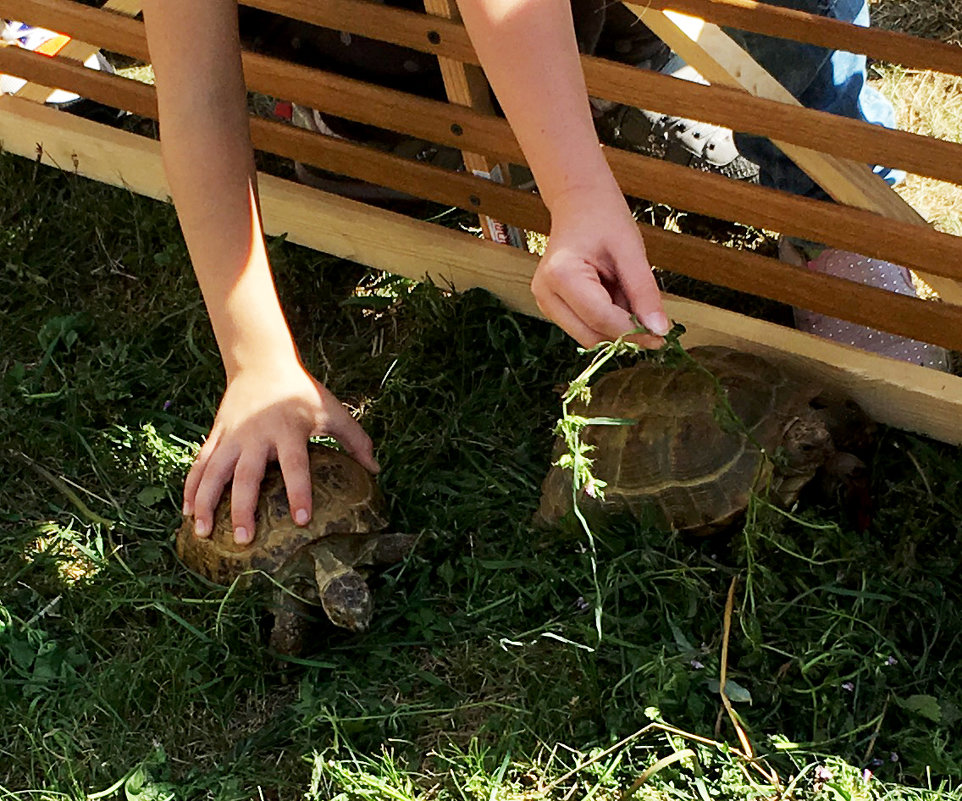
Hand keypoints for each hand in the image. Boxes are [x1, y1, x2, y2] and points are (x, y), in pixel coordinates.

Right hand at [182, 361, 377, 545]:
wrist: (261, 363)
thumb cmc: (301, 392)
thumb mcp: (332, 410)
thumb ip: (355, 439)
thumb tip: (376, 470)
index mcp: (288, 430)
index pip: (295, 465)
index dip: (299, 492)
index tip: (301, 520)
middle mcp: (257, 435)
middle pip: (246, 475)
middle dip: (243, 508)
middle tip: (245, 539)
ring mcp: (231, 436)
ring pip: (214, 472)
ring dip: (206, 502)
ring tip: (203, 533)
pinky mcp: (215, 435)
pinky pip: (200, 464)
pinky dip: (191, 488)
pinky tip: (187, 513)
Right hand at [531, 183, 668, 347]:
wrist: (579, 203)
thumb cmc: (603, 218)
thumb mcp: (631, 251)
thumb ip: (644, 292)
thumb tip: (659, 329)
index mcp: (561, 274)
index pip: (600, 318)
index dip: (633, 332)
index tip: (661, 336)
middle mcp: (546, 294)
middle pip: (591, 335)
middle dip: (624, 333)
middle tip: (652, 322)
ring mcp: (546, 303)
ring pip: (589, 336)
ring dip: (616, 328)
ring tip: (628, 297)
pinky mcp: (553, 308)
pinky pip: (585, 328)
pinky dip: (607, 322)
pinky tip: (616, 298)